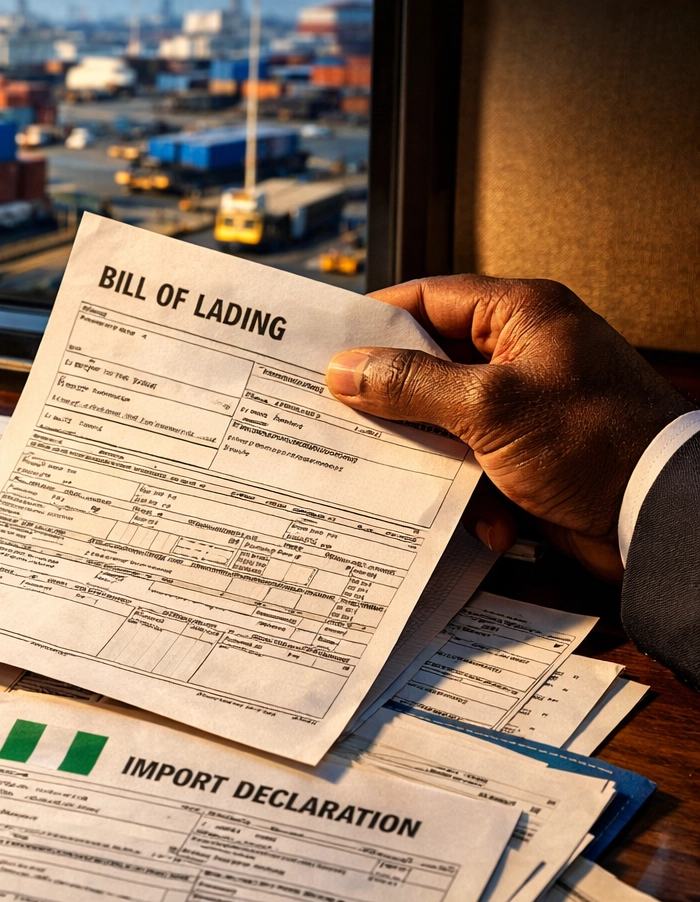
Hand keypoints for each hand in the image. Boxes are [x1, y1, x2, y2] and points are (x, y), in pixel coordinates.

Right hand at [325, 275, 692, 581]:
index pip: (428, 299)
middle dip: (393, 400)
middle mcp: (522, 352)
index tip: (327, 350)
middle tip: (345, 416)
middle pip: (427, 362)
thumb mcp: (488, 406)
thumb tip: (347, 368)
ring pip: (442, 419)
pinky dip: (472, 492)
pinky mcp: (526, 451)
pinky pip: (471, 462)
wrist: (661, 516)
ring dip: (434, 457)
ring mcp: (525, 403)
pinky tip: (489, 516)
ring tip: (417, 476)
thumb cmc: (598, 444)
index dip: (374, 322)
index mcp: (521, 315)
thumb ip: (410, 384)